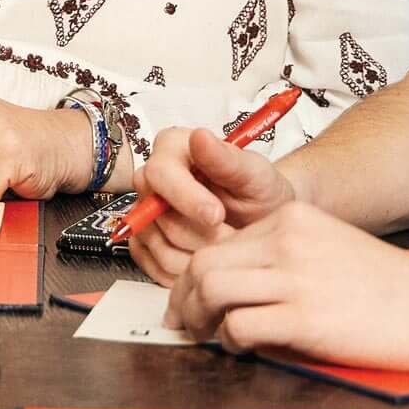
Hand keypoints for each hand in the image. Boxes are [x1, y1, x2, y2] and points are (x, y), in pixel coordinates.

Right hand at [127, 126, 301, 284]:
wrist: (264, 222)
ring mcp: (144, 214)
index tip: (217, 215)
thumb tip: (199, 136)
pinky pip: (153, 267)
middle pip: (155, 215)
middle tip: (232, 236)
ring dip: (198, 255)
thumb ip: (226, 158)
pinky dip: (186, 272)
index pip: (159, 174)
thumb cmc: (260, 193)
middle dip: (199, 233)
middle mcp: (151, 179)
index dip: (187, 198)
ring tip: (226, 247)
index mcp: (172, 149)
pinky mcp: (144, 244)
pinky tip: (211, 260)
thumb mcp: (255, 174)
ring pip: (157, 246)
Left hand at [166, 206, 408, 365]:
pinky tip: (242, 349)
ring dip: (198, 320)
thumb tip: (234, 286)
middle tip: (182, 324)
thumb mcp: (329, 249)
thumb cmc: (391, 288)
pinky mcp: (307, 318)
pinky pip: (240, 326)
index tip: (188, 301)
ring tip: (205, 337)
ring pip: (211, 291)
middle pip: (203, 265)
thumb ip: (283, 258)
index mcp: (291, 220)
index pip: (217, 245)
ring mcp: (296, 278)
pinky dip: (229, 342)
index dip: (192, 278)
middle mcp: (288, 241)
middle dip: (183, 300)